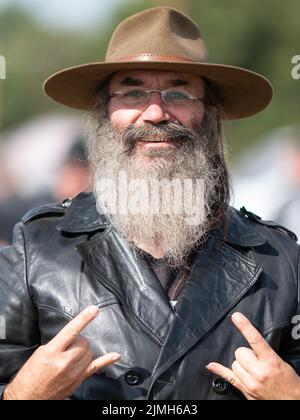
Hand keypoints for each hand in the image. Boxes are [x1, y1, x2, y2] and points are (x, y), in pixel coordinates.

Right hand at [3, 306, 120, 399]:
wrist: (27, 398)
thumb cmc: (29, 377)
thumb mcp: (40, 353)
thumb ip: (57, 343)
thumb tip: (71, 336)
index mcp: (52, 352)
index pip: (71, 331)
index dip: (84, 318)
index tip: (94, 309)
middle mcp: (65, 362)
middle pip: (84, 342)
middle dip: (78, 341)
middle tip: (68, 347)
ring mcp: (73, 372)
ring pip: (89, 352)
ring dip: (83, 350)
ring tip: (71, 355)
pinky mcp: (78, 380)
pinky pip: (96, 367)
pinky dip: (107, 360)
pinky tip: (115, 355)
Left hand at [206, 312, 299, 399]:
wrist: (294, 402)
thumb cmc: (289, 381)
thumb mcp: (280, 362)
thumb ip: (265, 352)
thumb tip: (251, 340)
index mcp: (271, 362)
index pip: (255, 340)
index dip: (245, 326)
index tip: (236, 316)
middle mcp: (259, 373)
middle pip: (240, 352)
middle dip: (246, 354)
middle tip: (256, 360)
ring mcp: (251, 384)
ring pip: (234, 364)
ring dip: (241, 364)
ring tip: (253, 370)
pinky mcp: (246, 391)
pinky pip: (229, 378)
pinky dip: (219, 371)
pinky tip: (211, 365)